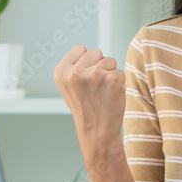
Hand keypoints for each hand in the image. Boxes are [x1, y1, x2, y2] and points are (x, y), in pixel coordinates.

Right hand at [54, 45, 126, 166]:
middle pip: (96, 52)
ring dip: (110, 74)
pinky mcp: (112, 79)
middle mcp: (75, 72)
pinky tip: (112, 95)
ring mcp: (94, 75)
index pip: (80, 49)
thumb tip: (85, 50)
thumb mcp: (69, 86)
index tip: (84, 81)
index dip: (86, 63)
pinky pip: (120, 72)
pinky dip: (119, 83)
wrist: (96, 132)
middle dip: (98, 66)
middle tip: (95, 88)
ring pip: (110, 60)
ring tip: (103, 92)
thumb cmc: (85, 107)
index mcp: (61, 72)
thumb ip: (73, 66)